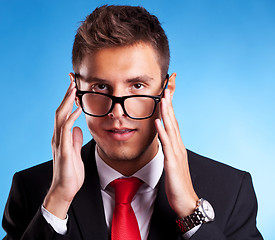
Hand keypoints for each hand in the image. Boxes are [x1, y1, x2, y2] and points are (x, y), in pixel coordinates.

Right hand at [43, 73, 83, 218]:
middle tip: (72, 81)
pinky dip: (71, 118)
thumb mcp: (74, 151)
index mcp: (62, 136)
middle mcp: (58, 136)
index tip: (74, 88)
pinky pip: (66, 130)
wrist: (65, 189)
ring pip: (60, 117)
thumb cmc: (70, 172)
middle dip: (66, 95)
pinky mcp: (63, 150)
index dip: (68, 100)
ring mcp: (59, 142)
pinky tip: (78, 109)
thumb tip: (78, 129)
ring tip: (73, 88)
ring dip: (67, 102)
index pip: (64, 114)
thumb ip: (74, 140)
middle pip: (60, 111)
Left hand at [155, 88, 198, 217]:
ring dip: (167, 113)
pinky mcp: (172, 163)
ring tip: (163, 98)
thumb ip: (169, 151)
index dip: (170, 109)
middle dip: (169, 104)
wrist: (186, 201)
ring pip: (171, 129)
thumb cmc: (178, 183)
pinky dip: (162, 132)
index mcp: (177, 147)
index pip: (174, 124)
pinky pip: (166, 145)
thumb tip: (163, 141)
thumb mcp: (172, 164)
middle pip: (174, 122)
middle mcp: (178, 147)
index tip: (166, 95)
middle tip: (166, 88)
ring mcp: (176, 154)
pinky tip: (158, 122)